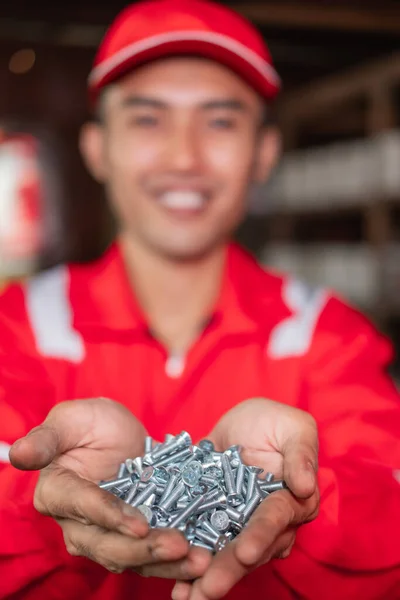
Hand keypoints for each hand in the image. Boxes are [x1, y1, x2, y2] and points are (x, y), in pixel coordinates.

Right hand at [9, 398, 210, 578]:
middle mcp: (78, 523)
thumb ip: (47, 438)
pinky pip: (152, 556)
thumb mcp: (71, 419)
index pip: (82, 507)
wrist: (119, 435)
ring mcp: (107, 535)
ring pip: (132, 558)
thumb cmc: (90, 423)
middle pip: (107, 544)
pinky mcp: (134, 539)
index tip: (139, 525)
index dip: (109, 517)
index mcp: (57, 492)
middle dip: (144, 549)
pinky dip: (176, 561)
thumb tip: (19, 454)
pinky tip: (204, 559)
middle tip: (181, 545)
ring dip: (166, 563)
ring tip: (200, 561)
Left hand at [172, 398, 318, 599]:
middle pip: (249, 548)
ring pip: (224, 555)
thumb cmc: (276, 422)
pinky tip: (174, 585)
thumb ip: (300, 454)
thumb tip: (306, 486)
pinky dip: (187, 564)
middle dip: (228, 570)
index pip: (275, 519)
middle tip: (206, 588)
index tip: (246, 552)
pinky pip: (202, 544)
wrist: (244, 423)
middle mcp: (267, 522)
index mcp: (291, 501)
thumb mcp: (294, 428)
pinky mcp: (213, 521)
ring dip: (205, 578)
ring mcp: (239, 525)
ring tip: (184, 597)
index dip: (261, 535)